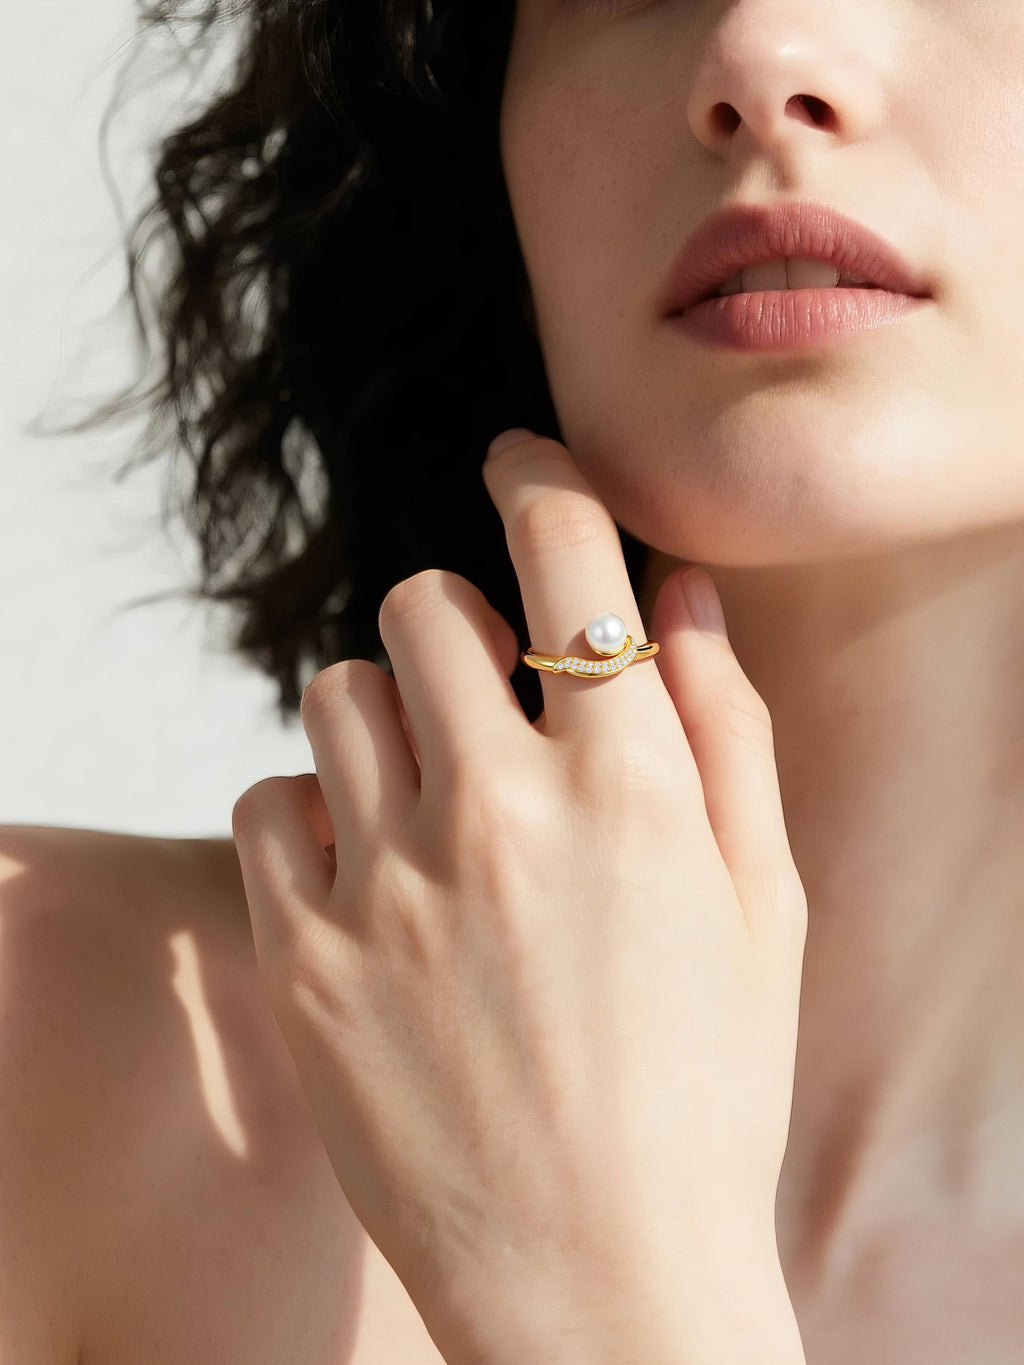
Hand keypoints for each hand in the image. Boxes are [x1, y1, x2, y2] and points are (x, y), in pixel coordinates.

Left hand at [231, 431, 808, 1364]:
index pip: (564, 558)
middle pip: (423, 605)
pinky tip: (364, 871)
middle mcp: (497, 813)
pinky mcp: (299, 959)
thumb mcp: (761, 905)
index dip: (538, 478)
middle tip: (487, 691)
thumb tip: (676, 594)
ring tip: (427, 796)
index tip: (516, 462)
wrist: (600, 1274)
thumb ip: (724, 729)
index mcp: (625, 789)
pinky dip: (310, 812)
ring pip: (336, 691)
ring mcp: (385, 885)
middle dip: (458, 623)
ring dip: (386, 714)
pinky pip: (265, 803)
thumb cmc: (704, 1091)